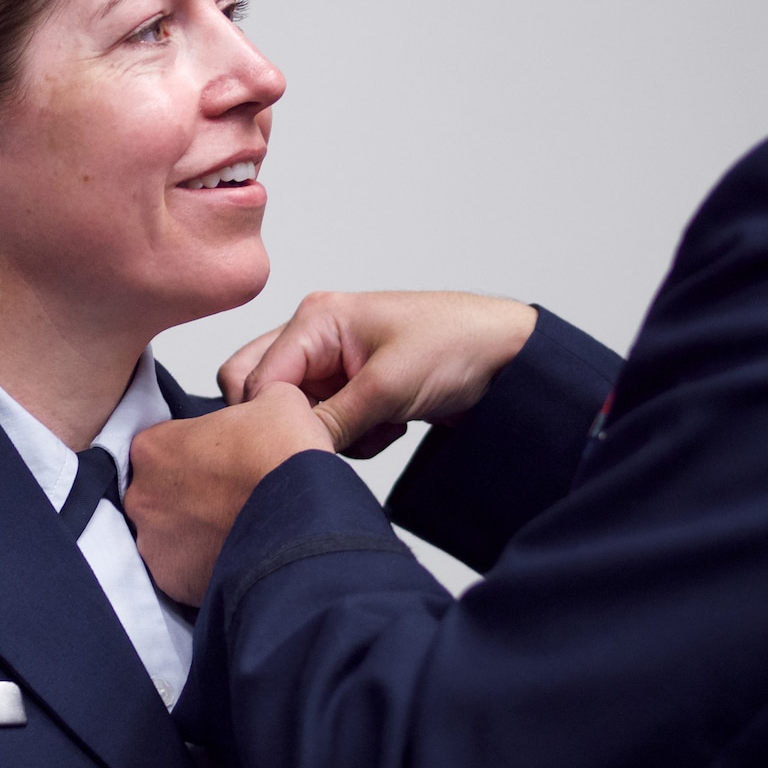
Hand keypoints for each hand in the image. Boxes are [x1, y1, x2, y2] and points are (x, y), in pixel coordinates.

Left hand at [127, 383, 333, 607]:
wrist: (303, 523)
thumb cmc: (283, 462)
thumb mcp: (275, 399)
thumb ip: (252, 397)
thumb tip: (259, 404)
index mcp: (153, 447)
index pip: (165, 444)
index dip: (198, 450)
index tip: (223, 459)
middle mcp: (142, 496)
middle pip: (161, 491)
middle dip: (191, 493)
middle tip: (231, 494)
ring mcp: (153, 542)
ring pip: (170, 532)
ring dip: (195, 529)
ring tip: (236, 526)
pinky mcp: (171, 579)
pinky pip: (182, 569)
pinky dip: (202, 564)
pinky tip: (234, 552)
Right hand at [219, 292, 537, 456]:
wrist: (511, 359)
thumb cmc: (457, 346)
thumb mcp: (388, 387)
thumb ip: (331, 420)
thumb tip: (290, 449)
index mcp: (317, 319)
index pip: (256, 377)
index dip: (272, 418)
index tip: (304, 444)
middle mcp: (317, 337)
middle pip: (263, 391)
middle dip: (295, 423)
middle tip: (334, 437)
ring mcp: (336, 364)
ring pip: (299, 414)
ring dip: (333, 434)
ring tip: (379, 425)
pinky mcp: (356, 389)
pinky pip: (330, 425)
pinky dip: (356, 437)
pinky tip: (391, 427)